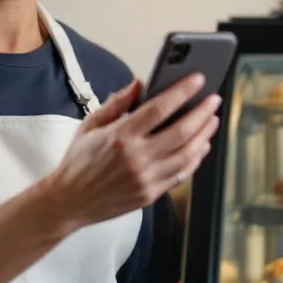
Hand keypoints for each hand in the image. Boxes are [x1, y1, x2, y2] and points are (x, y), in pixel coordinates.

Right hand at [45, 74, 219, 228]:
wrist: (68, 202)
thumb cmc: (78, 161)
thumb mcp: (91, 125)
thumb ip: (117, 103)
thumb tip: (141, 83)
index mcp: (121, 136)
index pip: (160, 108)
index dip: (183, 91)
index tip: (198, 80)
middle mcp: (137, 158)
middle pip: (182, 131)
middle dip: (202, 113)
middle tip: (214, 100)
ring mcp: (146, 179)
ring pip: (187, 154)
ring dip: (204, 135)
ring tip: (212, 120)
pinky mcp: (150, 195)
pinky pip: (181, 175)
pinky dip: (195, 159)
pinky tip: (201, 146)